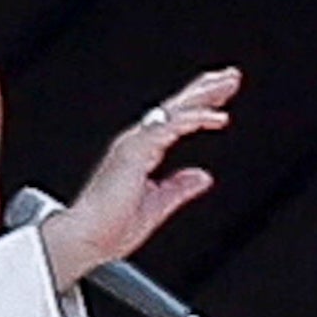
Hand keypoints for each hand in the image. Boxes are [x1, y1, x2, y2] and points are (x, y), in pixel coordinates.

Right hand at [40, 68, 237, 288]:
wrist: (86, 240)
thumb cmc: (110, 229)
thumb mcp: (157, 207)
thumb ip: (179, 188)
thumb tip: (203, 177)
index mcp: (140, 153)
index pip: (174, 122)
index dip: (199, 109)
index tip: (221, 102)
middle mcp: (136, 143)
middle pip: (176, 108)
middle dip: (204, 91)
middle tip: (231, 77)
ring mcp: (134, 144)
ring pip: (175, 110)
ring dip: (203, 95)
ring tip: (228, 83)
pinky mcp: (135, 151)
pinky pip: (171, 127)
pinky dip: (195, 120)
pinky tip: (217, 118)